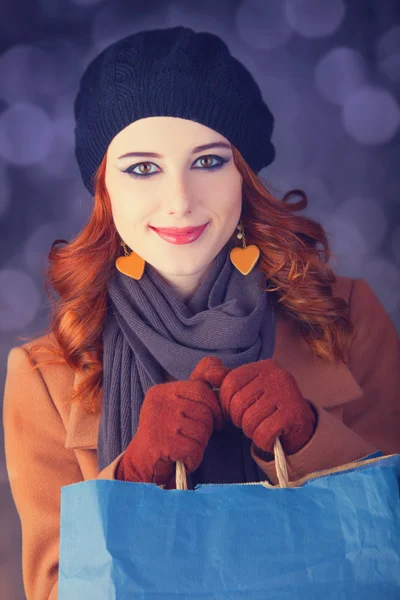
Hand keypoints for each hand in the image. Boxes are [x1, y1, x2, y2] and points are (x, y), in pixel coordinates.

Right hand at [115, 356, 226, 486]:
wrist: (141, 464)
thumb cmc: (165, 433)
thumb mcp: (177, 403)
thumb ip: (197, 384)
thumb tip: (219, 366)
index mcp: (162, 390)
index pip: (202, 389)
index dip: (214, 407)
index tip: (215, 420)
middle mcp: (160, 402)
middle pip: (205, 411)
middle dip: (206, 428)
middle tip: (193, 437)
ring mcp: (162, 422)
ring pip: (203, 431)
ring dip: (199, 444)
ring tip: (184, 447)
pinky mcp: (166, 443)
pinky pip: (196, 449)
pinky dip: (193, 458)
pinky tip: (181, 458)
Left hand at [217, 358, 316, 455]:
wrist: (299, 425)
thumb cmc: (267, 406)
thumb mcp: (247, 389)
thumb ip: (227, 380)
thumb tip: (209, 373)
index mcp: (263, 367)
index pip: (230, 383)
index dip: (225, 402)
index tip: (232, 410)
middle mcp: (277, 376)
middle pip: (237, 402)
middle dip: (238, 418)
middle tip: (249, 420)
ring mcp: (287, 394)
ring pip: (249, 420)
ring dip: (251, 430)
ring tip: (261, 426)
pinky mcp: (294, 415)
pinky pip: (263, 433)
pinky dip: (263, 441)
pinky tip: (271, 436)